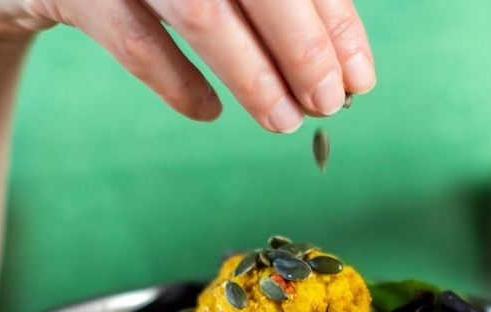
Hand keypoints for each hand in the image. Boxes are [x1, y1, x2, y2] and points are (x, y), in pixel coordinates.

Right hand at [0, 0, 375, 131]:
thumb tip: (338, 57)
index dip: (334, 20)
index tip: (360, 77)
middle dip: (304, 46)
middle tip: (330, 104)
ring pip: (200, 7)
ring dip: (251, 72)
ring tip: (285, 121)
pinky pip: (130, 35)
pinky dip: (175, 79)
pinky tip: (209, 112)